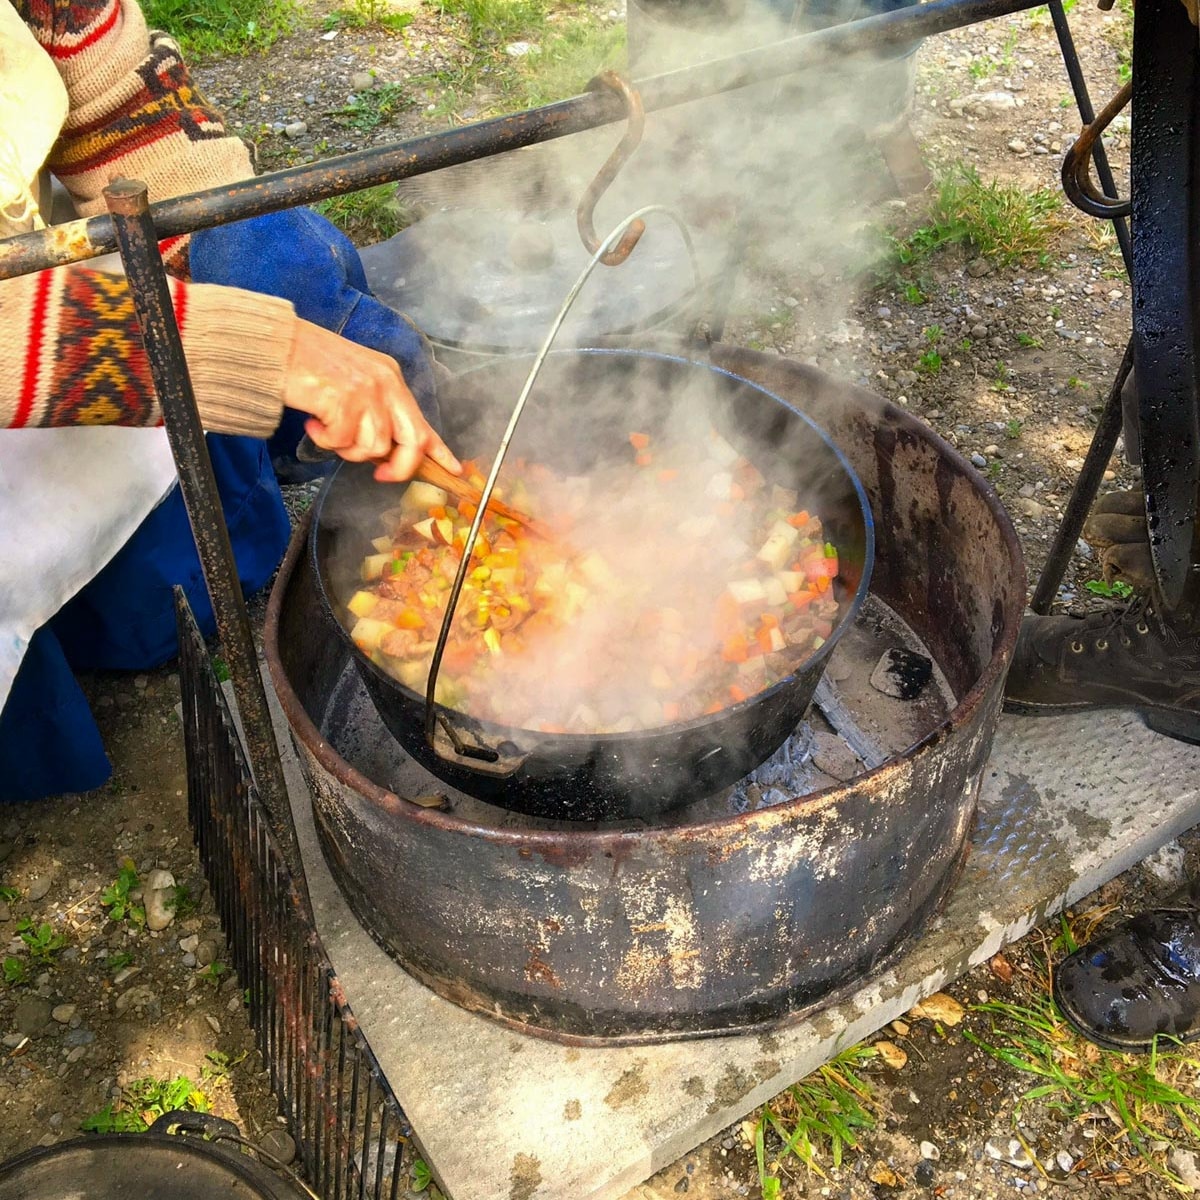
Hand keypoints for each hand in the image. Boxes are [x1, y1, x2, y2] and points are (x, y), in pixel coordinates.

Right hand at [282, 320, 460, 482]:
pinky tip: (313, 422)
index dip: (440, 450)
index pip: (424, 422)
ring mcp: (367, 392)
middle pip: (412, 441)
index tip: (454, 469)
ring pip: (374, 446)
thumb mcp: (355, 382)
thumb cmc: (308, 364)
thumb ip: (375, 411)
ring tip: (326, 428)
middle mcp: (386, 384)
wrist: (276, 344)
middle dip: (400, 467)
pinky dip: (325, 440)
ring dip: (347, 448)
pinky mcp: (345, 400)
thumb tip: (385, 451)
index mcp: (391, 379)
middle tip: (380, 475)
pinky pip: (343, 442)